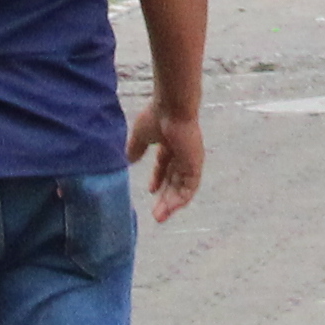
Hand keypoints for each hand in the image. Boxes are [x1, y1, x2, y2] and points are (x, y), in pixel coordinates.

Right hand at [133, 99, 203, 221]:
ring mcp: (190, 159)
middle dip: (165, 197)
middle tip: (156, 214)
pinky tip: (170, 208)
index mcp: (171, 143)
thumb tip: (129, 160)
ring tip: (160, 216)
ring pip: (182, 187)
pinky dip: (181, 199)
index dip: (158, 178)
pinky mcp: (195, 165)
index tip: (151, 190)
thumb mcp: (141, 135)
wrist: (172, 108)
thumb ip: (136, 148)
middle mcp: (182, 153)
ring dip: (172, 203)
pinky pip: (190, 187)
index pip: (166, 165)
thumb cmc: (157, 116)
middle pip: (175, 179)